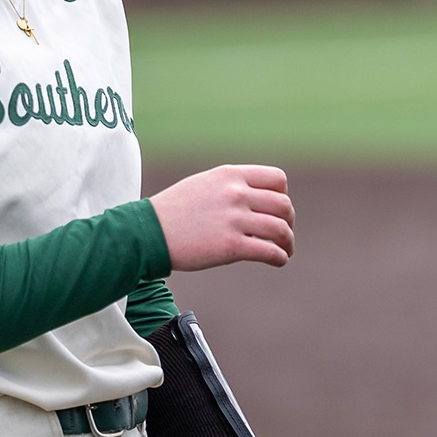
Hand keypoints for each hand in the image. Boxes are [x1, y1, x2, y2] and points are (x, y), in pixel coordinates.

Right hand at [150, 165, 294, 270]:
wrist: (147, 233)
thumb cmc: (174, 211)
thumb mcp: (205, 184)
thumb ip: (232, 186)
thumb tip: (259, 199)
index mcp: (230, 175)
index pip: (277, 179)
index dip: (282, 196)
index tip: (276, 210)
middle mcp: (236, 194)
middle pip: (283, 205)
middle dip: (288, 222)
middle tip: (284, 234)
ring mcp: (234, 219)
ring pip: (281, 229)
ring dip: (288, 242)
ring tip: (285, 251)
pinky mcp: (231, 246)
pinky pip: (270, 251)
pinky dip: (280, 257)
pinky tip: (279, 261)